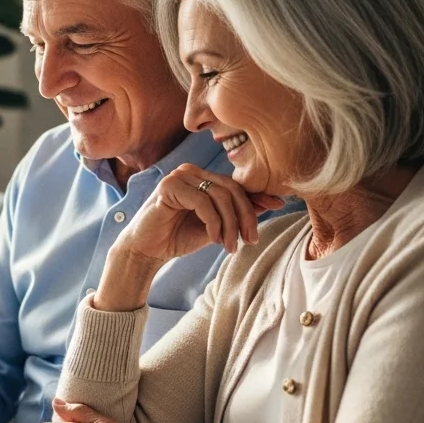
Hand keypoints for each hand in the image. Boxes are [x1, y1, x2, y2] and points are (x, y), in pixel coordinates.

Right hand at [118, 163, 282, 263]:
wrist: (146, 251)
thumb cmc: (177, 237)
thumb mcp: (215, 226)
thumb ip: (236, 213)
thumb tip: (271, 203)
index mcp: (200, 177)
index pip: (235, 183)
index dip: (256, 196)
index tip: (277, 207)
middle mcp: (190, 171)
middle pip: (231, 188)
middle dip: (245, 216)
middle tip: (250, 240)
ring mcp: (178, 176)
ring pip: (220, 195)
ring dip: (230, 224)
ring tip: (229, 246)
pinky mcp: (168, 187)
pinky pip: (202, 202)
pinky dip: (213, 223)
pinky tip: (213, 239)